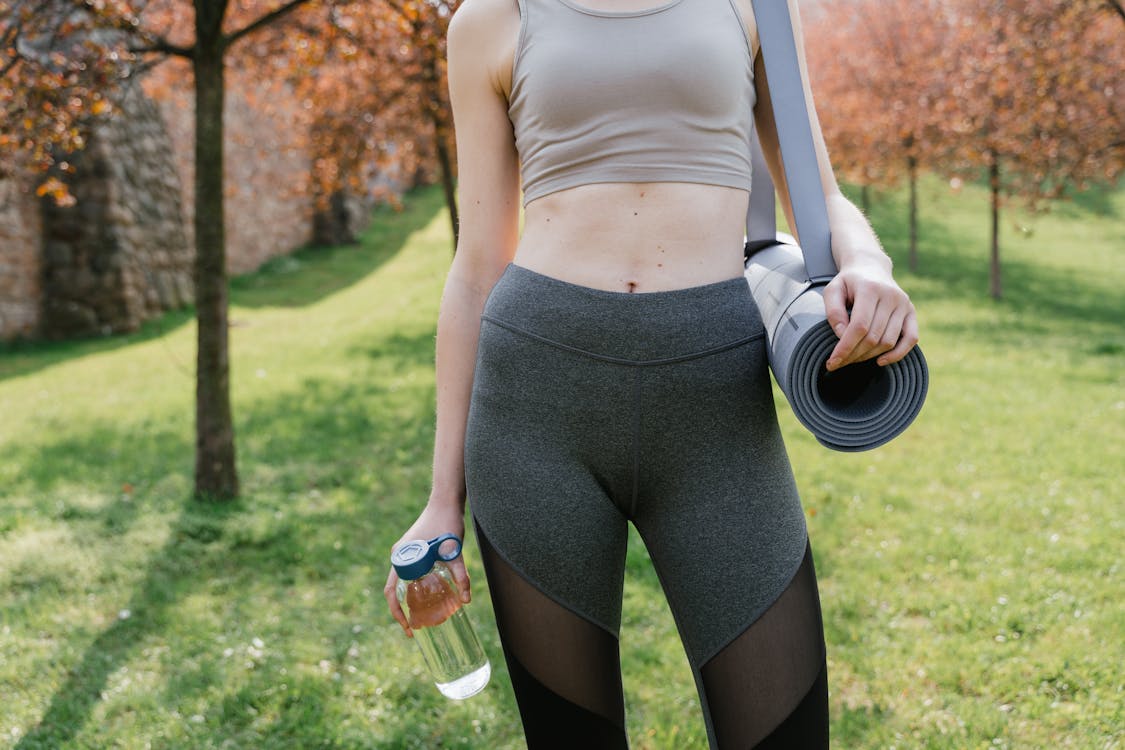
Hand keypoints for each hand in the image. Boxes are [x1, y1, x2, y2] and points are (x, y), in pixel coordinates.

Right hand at [384, 501, 470, 637]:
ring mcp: (405, 553)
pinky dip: (414, 588)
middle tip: (416, 629)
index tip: (407, 627)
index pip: (390, 591)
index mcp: (401, 557)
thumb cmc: (447, 522)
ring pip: (401, 582)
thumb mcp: (453, 550)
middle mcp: (399, 556)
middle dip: (402, 611)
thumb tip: (466, 600)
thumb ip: (460, 574)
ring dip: (408, 600)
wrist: (446, 501)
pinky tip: (428, 596)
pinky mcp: (414, 550)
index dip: (397, 612)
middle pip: (394, 590)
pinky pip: (409, 574)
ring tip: (422, 617)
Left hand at [822, 261, 918, 370]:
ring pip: (888, 341)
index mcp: (870, 289)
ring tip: (852, 359)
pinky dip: (897, 354)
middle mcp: (891, 296)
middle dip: (853, 354)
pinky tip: (880, 361)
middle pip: (873, 337)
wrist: (871, 267)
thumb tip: (842, 335)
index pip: (859, 326)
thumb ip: (833, 312)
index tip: (832, 362)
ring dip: (869, 356)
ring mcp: (904, 304)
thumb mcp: (833, 290)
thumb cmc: (848, 282)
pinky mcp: (911, 312)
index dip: (845, 347)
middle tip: (839, 363)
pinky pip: (911, 338)